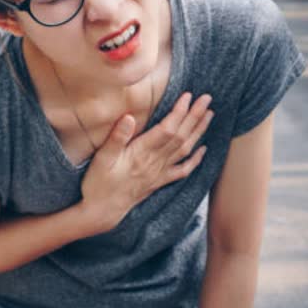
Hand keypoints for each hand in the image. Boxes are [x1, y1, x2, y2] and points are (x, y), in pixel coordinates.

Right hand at [81, 92, 213, 229]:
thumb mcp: (102, 159)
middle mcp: (154, 162)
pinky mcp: (158, 181)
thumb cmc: (98, 184)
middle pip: (181, 136)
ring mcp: (159, 173)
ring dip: (198, 131)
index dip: (179, 112)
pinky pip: (182, 170)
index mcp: (141, 153)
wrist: (102, 211)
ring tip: (209, 115)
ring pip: (185, 150)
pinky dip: (195, 159)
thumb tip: (128, 117)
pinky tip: (203, 149)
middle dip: (195, 116)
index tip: (187, 96)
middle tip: (207, 99)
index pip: (167, 129)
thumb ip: (116, 138)